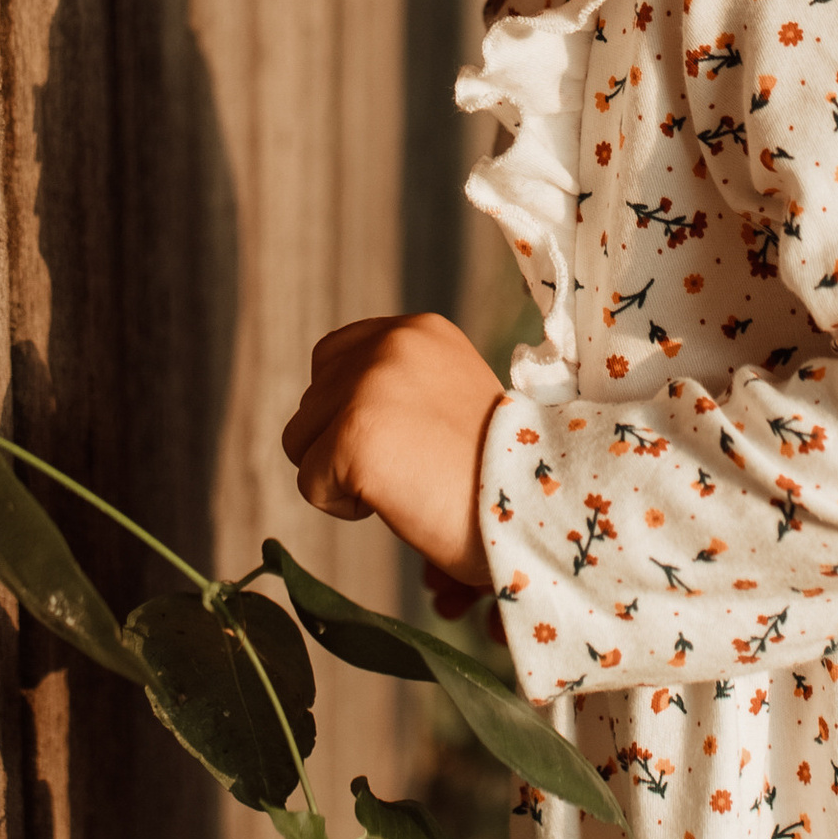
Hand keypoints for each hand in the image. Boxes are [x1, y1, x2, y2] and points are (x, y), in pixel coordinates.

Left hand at [280, 312, 502, 585]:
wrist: (537, 505)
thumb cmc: (497, 471)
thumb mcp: (449, 396)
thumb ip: (396, 385)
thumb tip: (327, 413)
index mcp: (416, 331)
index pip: (332, 357)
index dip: (349, 409)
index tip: (401, 440)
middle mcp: (388, 345)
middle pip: (311, 402)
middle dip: (343, 445)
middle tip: (409, 468)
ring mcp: (366, 387)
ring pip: (300, 441)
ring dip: (339, 475)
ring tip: (405, 483)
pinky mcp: (352, 436)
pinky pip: (309, 484)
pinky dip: (344, 507)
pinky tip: (399, 501)